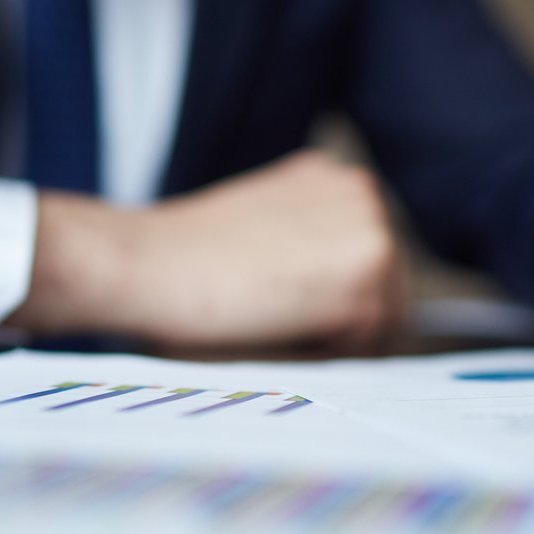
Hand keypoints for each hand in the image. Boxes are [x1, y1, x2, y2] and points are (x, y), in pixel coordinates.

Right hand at [7, 150, 406, 350]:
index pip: (366, 264)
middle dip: (338, 321)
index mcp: (336, 179)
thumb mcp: (263, 229)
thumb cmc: (186, 258)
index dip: (326, 302)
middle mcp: (364, 193)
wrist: (147, 261)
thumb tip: (343, 293)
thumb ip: (311, 248)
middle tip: (268, 316)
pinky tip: (274, 326)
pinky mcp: (369, 278)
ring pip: (381, 322)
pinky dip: (326, 354)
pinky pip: (366, 345)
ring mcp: (374, 231)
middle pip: (386, 292)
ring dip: (332, 338)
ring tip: (268, 316)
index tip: (277, 303)